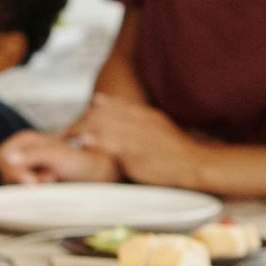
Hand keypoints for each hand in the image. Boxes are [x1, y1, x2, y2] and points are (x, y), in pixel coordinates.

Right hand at [0, 128, 121, 184]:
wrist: (100, 172)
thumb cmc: (81, 160)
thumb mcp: (57, 155)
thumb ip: (33, 155)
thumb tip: (9, 158)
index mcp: (25, 140)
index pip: (1, 156)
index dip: (12, 170)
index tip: (31, 180)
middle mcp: (24, 154)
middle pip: (5, 172)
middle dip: (23, 179)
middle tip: (47, 179)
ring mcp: (29, 169)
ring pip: (14, 185)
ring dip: (32, 186)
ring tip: (53, 180)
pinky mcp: (35, 183)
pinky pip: (24, 193)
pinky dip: (37, 192)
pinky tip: (52, 186)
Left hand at [71, 93, 206, 186]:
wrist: (195, 163)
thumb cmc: (182, 154)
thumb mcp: (166, 131)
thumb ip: (151, 126)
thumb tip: (143, 128)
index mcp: (149, 116)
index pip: (123, 104)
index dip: (107, 103)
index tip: (95, 102)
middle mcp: (140, 122)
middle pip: (108, 112)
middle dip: (90, 116)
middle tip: (75, 123)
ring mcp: (136, 136)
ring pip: (105, 125)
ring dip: (87, 127)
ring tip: (71, 133)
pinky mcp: (134, 152)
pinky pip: (110, 144)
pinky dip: (96, 141)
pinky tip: (84, 142)